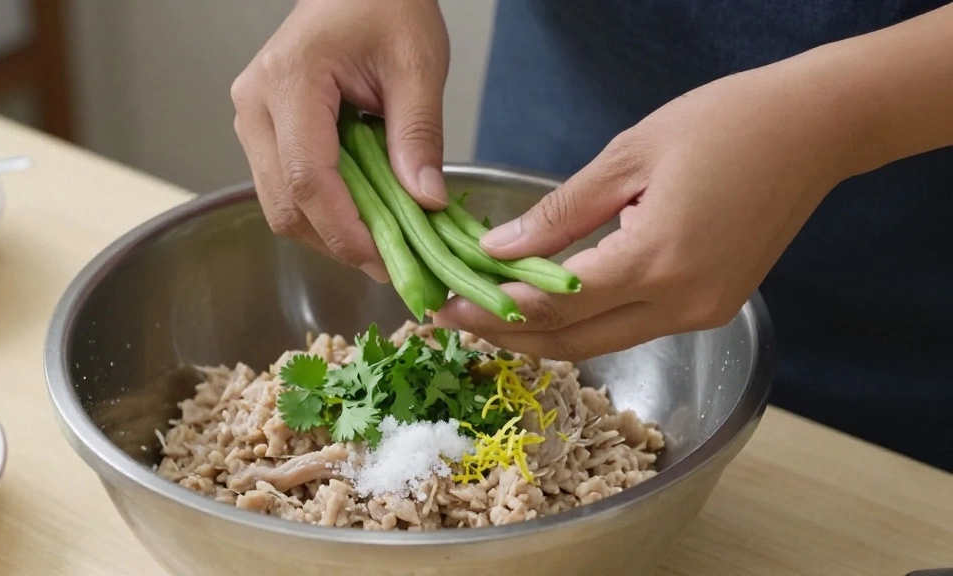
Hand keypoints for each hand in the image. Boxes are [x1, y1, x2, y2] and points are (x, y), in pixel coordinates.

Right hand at [231, 0, 449, 281]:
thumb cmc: (385, 6)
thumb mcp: (418, 64)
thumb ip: (418, 134)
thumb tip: (424, 202)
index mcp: (290, 80)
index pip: (309, 178)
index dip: (346, 231)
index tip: (387, 261)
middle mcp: (255, 104)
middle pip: (285, 204)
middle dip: (338, 242)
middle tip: (392, 262)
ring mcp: (251, 118)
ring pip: (279, 205)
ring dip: (328, 232)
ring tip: (381, 240)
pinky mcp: (260, 129)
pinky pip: (283, 188)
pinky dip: (321, 212)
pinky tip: (359, 213)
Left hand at [434, 57, 859, 359]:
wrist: (813, 129)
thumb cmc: (726, 124)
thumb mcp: (627, 156)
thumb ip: (559, 213)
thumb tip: (498, 250)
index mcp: (656, 260)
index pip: (552, 304)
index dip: (491, 310)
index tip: (443, 304)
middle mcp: (682, 302)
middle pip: (574, 341)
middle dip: (508, 336)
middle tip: (453, 320)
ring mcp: (703, 311)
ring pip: (603, 341)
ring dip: (545, 334)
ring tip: (489, 314)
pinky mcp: (714, 307)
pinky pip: (636, 326)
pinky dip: (588, 321)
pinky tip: (552, 304)